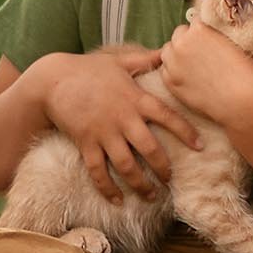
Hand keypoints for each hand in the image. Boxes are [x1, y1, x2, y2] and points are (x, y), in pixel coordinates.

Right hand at [41, 48, 200, 203]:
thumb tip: (167, 51)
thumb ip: (145, 59)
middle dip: (163, 168)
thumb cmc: (89, 69)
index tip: (200, 146)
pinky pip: (97, 171)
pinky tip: (117, 201)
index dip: (186, 132)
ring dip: (140, 184)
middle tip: (171, 180)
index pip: (168, 116)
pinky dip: (107, 188)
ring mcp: (103, 133)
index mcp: (135, 98)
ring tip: (151, 196)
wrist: (52, 79)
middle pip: (150, 148)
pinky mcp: (85, 143)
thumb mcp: (120, 61)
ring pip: (126, 165)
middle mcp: (123, 118)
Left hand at [159, 22, 252, 129]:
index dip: (204, 30)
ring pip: (168, 52)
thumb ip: (214, 36)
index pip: (194, 22)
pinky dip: (174, 71)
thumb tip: (209, 36)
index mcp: (198, 30)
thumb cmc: (245, 74)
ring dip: (178, 55)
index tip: (211, 39)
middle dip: (188, 41)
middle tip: (203, 53)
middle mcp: (181, 44)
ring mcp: (173, 65)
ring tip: (195, 65)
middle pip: (179, 35)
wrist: (242, 103)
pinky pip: (166, 71)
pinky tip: (190, 77)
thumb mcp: (232, 44)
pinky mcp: (171, 83)